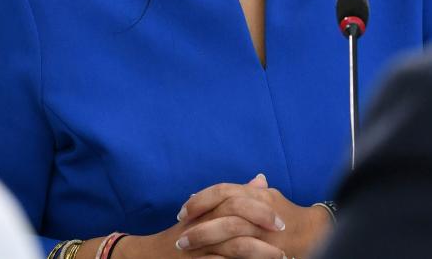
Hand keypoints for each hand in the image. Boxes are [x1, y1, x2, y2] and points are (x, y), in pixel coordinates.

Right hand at [114, 176, 287, 258]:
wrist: (148, 257)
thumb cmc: (184, 235)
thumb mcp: (206, 213)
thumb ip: (234, 197)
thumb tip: (261, 180)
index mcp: (207, 210)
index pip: (236, 200)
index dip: (261, 208)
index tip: (281, 219)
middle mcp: (202, 224)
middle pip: (236, 216)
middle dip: (263, 224)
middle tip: (283, 233)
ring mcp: (198, 246)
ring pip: (234, 245)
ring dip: (260, 252)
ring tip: (281, 257)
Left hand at [176, 174, 332, 258]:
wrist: (312, 234)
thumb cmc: (286, 215)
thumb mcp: (268, 198)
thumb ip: (247, 192)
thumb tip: (226, 189)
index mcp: (257, 194)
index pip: (224, 190)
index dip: (201, 199)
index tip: (183, 211)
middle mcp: (260, 208)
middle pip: (224, 209)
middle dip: (199, 222)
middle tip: (179, 236)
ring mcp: (264, 229)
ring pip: (231, 229)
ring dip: (205, 238)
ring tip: (186, 248)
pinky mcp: (266, 247)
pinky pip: (241, 249)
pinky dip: (221, 253)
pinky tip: (206, 258)